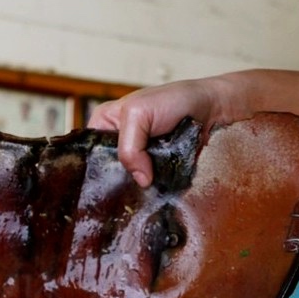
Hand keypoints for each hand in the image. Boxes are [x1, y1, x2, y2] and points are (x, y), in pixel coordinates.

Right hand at [87, 74, 254, 187]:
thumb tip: (140, 181)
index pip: (87, 151)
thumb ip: (130, 148)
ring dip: (134, 188)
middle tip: (122, 194)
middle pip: (106, 170)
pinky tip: (151, 196)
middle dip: (115, 181)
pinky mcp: (154, 169)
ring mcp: (136, 157)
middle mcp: (116, 142)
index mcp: (103, 124)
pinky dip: (151, 190)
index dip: (92, 167)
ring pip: (126, 180)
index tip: (100, 185)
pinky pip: (146, 185)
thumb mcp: (139, 114)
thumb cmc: (174, 100)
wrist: (210, 108)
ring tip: (138, 197)